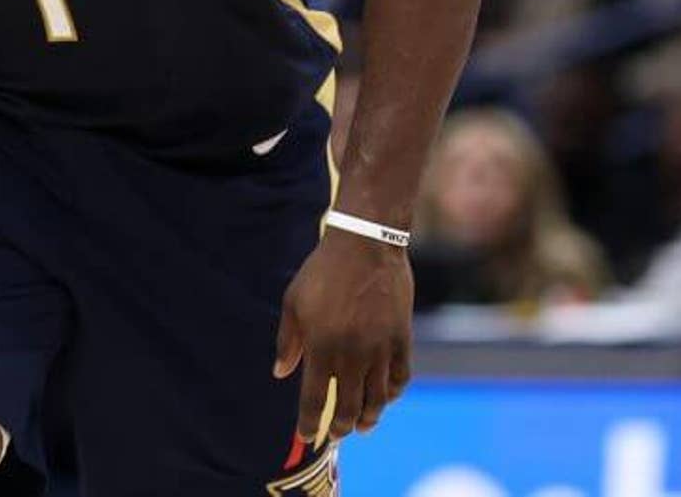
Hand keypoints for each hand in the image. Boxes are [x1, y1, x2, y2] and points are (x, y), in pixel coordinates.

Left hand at [274, 227, 413, 443]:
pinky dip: (393, 394)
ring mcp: (380, 349)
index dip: (308, 422)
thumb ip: (288, 342)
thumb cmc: (323, 271)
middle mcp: (351, 355)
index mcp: (321, 347)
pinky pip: (400, 378)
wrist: (366, 244)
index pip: (313, 400)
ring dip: (368, 418)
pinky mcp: (401, 339)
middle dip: (340, 427)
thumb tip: (280, 373)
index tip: (306, 435)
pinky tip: (385, 398)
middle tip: (336, 434)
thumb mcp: (294, 302)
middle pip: (347, 407)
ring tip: (362, 426)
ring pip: (376, 399)